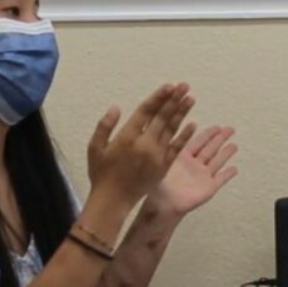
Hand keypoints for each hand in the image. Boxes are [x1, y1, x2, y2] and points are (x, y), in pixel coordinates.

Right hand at [84, 82, 194, 208]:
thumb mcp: (95, 148)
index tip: (169, 86)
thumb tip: (116, 108)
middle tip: (184, 86)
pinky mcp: (163, 167)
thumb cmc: (101, 173)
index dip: (159, 98)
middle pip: (162, 117)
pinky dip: (184, 136)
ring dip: (182, 113)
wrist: (113, 201)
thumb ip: (104, 126)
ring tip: (190, 98)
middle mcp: (145, 144)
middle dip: (174, 100)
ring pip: (172, 129)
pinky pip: (176, 148)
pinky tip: (192, 124)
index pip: (146, 112)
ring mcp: (156, 156)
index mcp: (127, 137)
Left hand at [151, 125, 239, 216]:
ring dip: (226, 153)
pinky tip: (235, 169)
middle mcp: (195, 165)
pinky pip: (221, 179)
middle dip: (220, 139)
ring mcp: (203, 176)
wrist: (164, 205)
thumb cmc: (158, 185)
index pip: (198, 142)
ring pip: (217, 161)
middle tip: (230, 129)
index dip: (208, 134)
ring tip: (234, 146)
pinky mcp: (209, 188)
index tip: (218, 126)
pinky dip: (228, 174)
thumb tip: (173, 131)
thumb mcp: (163, 162)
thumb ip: (171, 147)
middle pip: (210, 148)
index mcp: (183, 157)